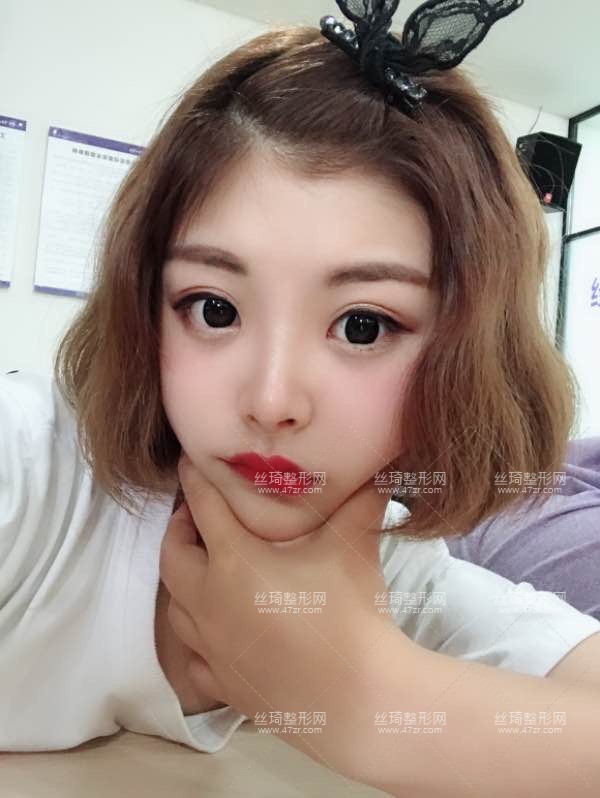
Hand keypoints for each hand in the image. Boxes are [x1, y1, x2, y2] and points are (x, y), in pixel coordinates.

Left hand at [159, 453, 398, 723]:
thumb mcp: (354, 546)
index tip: (187, 461)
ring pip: (175, 607)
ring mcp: (211, 648)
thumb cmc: (352, 614)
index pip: (202, 508)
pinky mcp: (221, 683)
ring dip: (183, 581)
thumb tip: (375, 469)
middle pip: (171, 556)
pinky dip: (196, 636)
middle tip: (198, 518)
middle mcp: (210, 602)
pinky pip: (192, 655)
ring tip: (204, 568)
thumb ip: (361, 501)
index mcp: (234, 562)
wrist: (360, 700)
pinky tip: (216, 629)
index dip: (194, 480)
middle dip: (178, 530)